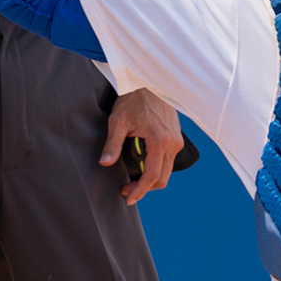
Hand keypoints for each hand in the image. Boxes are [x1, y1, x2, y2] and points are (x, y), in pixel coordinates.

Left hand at [102, 87, 181, 203]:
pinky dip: (155, 167)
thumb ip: (113, 144)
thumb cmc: (132, 99)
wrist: (147, 82)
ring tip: (131, 177)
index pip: (152, 175)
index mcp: (160, 140)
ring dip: (150, 178)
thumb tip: (105, 164)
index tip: (128, 198)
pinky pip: (167, 160)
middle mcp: (172, 143)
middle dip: (144, 188)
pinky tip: (140, 163)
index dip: (140, 190)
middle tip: (126, 190)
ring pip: (166, 170)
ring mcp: (176, 141)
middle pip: (162, 178)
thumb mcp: (118, 121)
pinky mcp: (175, 138)